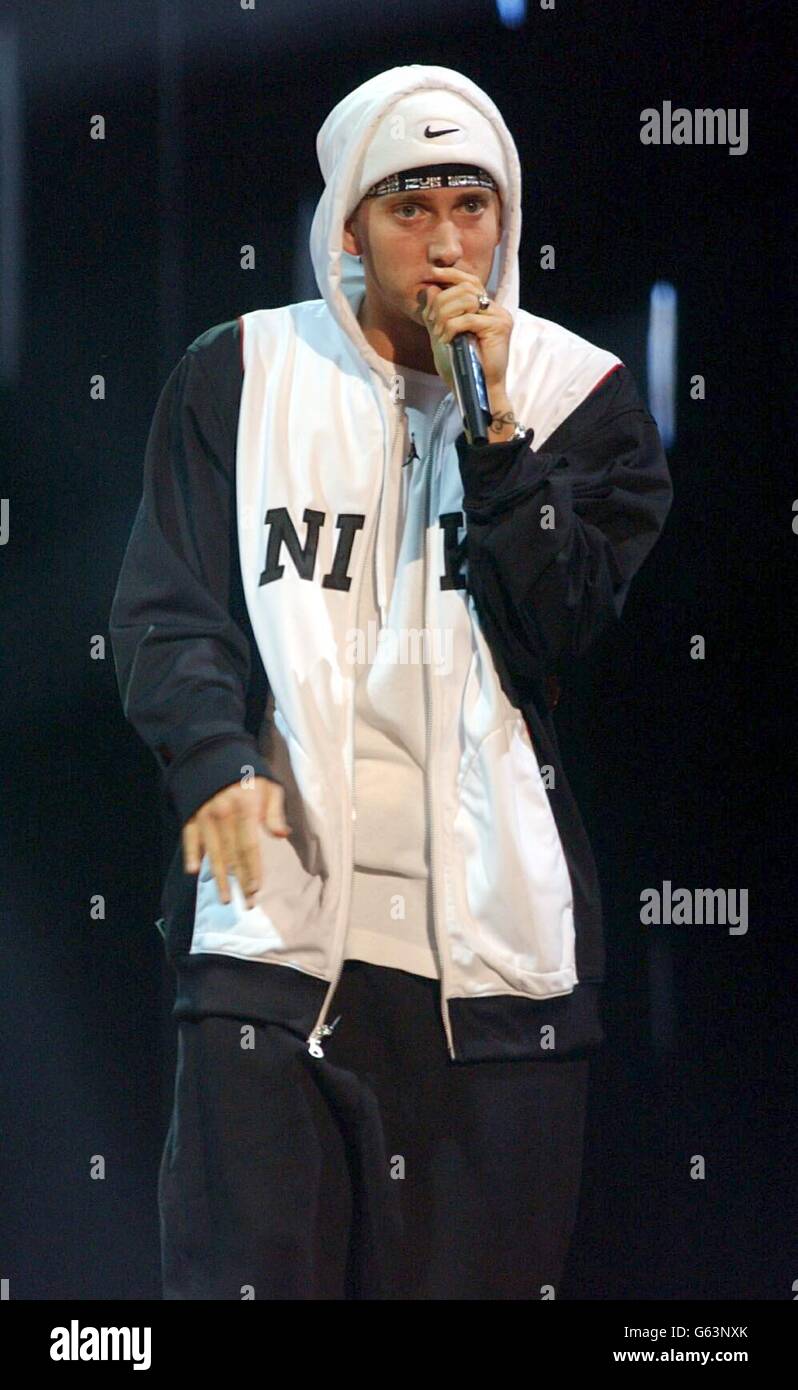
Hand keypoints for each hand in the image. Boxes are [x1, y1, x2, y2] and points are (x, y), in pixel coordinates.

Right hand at [181, 775, 290, 908]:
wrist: (214, 750)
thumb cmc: (248, 771)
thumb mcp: (269, 784)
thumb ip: (274, 811)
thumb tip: (282, 835)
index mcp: (244, 809)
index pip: (250, 847)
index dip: (253, 870)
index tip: (257, 890)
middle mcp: (223, 815)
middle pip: (232, 856)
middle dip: (240, 882)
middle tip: (247, 903)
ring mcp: (204, 816)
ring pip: (212, 853)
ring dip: (219, 878)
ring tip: (225, 898)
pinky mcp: (190, 814)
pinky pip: (189, 838)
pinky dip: (190, 855)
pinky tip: (193, 871)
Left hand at [417, 265, 513, 398]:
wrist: (474, 389)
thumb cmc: (461, 367)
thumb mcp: (442, 335)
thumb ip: (436, 314)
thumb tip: (429, 288)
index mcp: (484, 308)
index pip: (469, 281)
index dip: (451, 274)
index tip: (432, 273)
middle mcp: (495, 309)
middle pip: (465, 288)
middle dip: (442, 302)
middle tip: (430, 320)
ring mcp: (499, 317)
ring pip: (466, 300)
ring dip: (445, 315)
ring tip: (438, 333)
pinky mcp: (499, 327)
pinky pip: (469, 319)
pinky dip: (452, 327)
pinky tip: (446, 339)